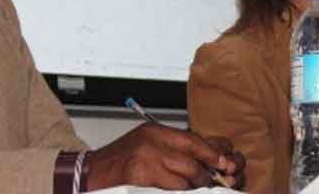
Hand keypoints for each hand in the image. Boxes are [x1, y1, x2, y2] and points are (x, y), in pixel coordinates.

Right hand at [85, 123, 244, 190]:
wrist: (90, 174)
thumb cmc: (119, 164)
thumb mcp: (145, 147)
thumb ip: (171, 151)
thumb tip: (206, 161)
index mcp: (155, 131)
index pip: (193, 138)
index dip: (214, 150)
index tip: (227, 161)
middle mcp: (153, 140)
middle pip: (195, 152)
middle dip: (212, 168)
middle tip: (223, 178)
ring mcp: (148, 156)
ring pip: (188, 172)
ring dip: (199, 184)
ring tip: (201, 188)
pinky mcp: (143, 173)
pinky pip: (175, 186)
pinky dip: (183, 191)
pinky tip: (183, 191)